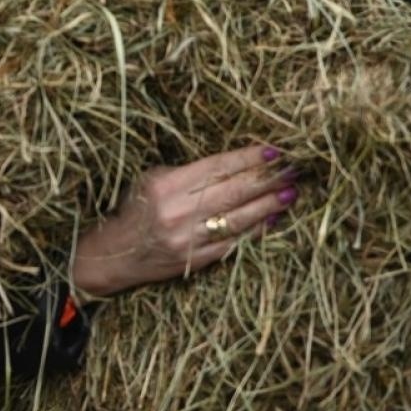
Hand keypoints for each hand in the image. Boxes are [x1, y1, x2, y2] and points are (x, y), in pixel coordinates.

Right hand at [70, 143, 299, 298]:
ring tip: (291, 192)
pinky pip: (236, 241)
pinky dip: (258, 228)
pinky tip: (273, 218)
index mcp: (165, 186)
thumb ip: (187, 173)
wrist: (117, 254)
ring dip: (270, 204)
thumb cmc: (136, 210)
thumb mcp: (151, 181)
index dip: (247, 158)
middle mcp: (178, 212)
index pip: (216, 167)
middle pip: (233, 191)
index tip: (273, 151)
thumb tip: (234, 164)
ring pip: (240, 217)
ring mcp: (190, 238)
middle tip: (294, 169)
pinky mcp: (198, 259)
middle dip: (267, 178)